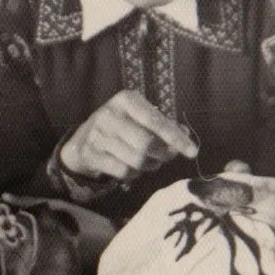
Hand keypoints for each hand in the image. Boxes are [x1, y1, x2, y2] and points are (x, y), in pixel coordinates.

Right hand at [57, 89, 198, 182]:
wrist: (82, 140)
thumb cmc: (120, 125)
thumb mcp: (139, 117)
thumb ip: (162, 124)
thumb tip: (184, 136)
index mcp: (125, 100)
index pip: (155, 121)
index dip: (175, 138)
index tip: (192, 152)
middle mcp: (110, 114)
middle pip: (147, 144)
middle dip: (163, 155)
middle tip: (166, 157)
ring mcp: (98, 135)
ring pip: (136, 160)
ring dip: (149, 165)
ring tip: (150, 162)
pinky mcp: (91, 154)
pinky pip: (123, 172)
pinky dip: (134, 174)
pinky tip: (133, 168)